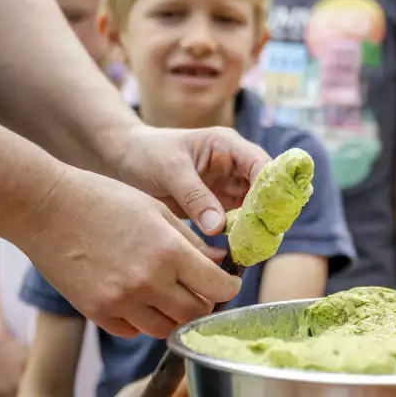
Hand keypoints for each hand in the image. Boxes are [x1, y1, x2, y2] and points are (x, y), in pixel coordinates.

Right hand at [19, 165, 240, 338]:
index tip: (228, 283)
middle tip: (203, 292)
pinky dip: (143, 320)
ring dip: (175, 316)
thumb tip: (222, 263)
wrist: (47, 208)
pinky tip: (141, 299)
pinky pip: (132, 331)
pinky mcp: (96, 313)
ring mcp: (120, 302)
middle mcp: (147, 282)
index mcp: (169, 252)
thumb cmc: (105, 199)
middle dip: (205, 304)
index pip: (218, 288)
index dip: (229, 288)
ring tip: (173, 296)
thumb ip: (192, 242)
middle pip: (195, 314)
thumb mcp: (158, 212)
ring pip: (165, 329)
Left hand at [109, 125, 272, 235]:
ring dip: (256, 226)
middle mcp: (234, 165)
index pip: (261, 164)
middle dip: (267, 211)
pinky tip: (241, 251)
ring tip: (257, 249)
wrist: (125, 161)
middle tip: (267, 238)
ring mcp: (228, 185)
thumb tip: (219, 227)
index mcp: (227, 145)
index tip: (269, 214)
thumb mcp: (170, 171)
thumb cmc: (146, 154)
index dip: (270, 188)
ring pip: (254, 207)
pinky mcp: (218, 205)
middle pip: (264, 188)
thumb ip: (195, 197)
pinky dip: (240, 234)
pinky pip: (237, 220)